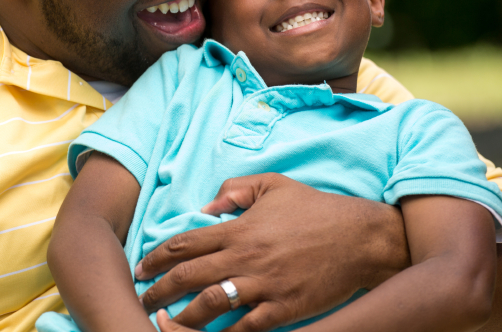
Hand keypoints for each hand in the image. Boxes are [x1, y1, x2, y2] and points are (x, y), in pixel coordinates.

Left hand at [136, 174, 409, 331]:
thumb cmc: (315, 209)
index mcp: (239, 229)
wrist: (359, 237)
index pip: (185, 244)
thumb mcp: (273, 184)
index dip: (157, 257)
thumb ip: (236, 189)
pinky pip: (245, 328)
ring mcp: (263, 285)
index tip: (141, 268)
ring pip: (210, 305)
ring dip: (182, 317)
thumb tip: (207, 206)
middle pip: (188, 277)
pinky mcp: (283, 309)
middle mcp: (245, 258)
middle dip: (158, 290)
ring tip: (164, 323)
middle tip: (143, 299)